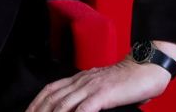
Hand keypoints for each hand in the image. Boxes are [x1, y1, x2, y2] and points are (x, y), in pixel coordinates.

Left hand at [25, 57, 171, 111]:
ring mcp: (91, 87)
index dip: (37, 101)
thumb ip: (89, 95)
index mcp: (79, 79)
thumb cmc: (127, 81)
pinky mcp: (103, 94)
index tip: (28, 111)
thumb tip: (80, 108)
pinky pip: (84, 107)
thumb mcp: (101, 86)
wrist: (146, 67)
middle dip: (38, 110)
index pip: (50, 89)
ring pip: (64, 103)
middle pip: (52, 97)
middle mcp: (80, 81)